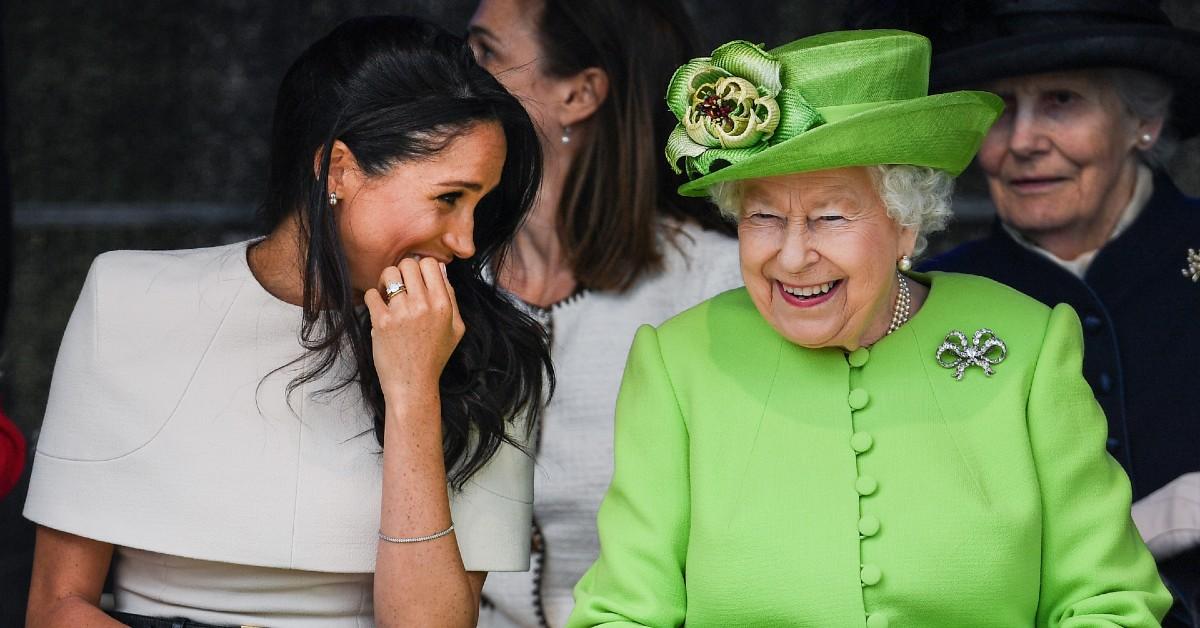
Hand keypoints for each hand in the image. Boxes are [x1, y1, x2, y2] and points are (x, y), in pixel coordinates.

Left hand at [364, 257, 464, 400]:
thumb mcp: (456, 328)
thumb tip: (440, 268)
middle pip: (408, 264)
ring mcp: (402, 313)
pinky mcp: (382, 322)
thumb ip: (451, 297)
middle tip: (400, 287)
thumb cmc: (434, 356)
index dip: (421, 267)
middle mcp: (424, 305)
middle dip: (402, 272)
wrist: (413, 384)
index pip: (430, 263)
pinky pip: (371, 294)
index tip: (416, 279)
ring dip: (386, 282)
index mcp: (443, 304)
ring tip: (387, 295)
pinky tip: (379, 311)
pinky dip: (373, 299)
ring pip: (389, 274)